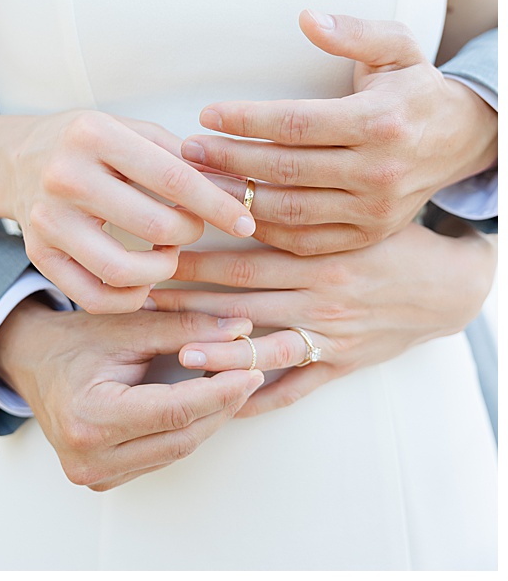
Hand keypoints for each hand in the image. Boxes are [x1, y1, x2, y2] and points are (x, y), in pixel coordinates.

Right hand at [0, 295, 262, 489]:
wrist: (31, 362)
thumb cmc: (72, 341)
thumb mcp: (124, 326)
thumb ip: (182, 327)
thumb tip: (240, 329)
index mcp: (89, 417)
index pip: (174, 410)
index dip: (219, 391)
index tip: (250, 371)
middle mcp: (88, 455)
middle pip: (180, 436)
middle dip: (221, 406)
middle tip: (247, 374)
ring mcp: (93, 474)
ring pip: (175, 451)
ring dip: (206, 420)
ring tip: (227, 386)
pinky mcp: (101, 480)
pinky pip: (159, 458)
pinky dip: (182, 432)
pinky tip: (197, 407)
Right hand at [9, 111, 256, 312]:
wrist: (17, 158)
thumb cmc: (88, 144)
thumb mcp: (130, 130)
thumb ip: (179, 157)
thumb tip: (235, 187)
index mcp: (94, 135)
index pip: (172, 177)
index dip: (216, 204)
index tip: (245, 221)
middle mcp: (65, 176)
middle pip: (155, 227)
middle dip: (189, 235)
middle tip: (191, 229)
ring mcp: (47, 219)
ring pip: (123, 270)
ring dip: (161, 271)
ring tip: (165, 254)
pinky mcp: (37, 253)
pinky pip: (94, 296)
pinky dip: (129, 297)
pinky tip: (141, 279)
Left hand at [146, 222, 494, 415]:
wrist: (447, 286)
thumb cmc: (388, 242)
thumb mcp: (346, 217)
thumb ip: (294, 209)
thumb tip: (233, 183)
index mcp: (315, 256)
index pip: (242, 256)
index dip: (195, 257)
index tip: (155, 254)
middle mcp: (318, 297)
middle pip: (241, 299)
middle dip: (187, 299)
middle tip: (140, 299)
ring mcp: (328, 336)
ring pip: (263, 348)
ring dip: (218, 351)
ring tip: (177, 352)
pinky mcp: (340, 365)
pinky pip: (295, 388)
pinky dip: (260, 398)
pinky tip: (223, 404)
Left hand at [182, 11, 496, 254]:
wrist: (462, 140)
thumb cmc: (414, 87)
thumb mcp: (398, 47)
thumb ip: (354, 32)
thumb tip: (308, 18)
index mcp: (381, 122)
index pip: (296, 123)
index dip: (246, 119)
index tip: (207, 113)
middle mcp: (379, 171)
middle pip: (286, 169)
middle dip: (229, 160)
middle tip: (188, 150)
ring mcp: (374, 210)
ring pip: (290, 211)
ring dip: (237, 199)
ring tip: (198, 181)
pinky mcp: (367, 235)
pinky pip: (305, 240)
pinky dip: (263, 229)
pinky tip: (231, 211)